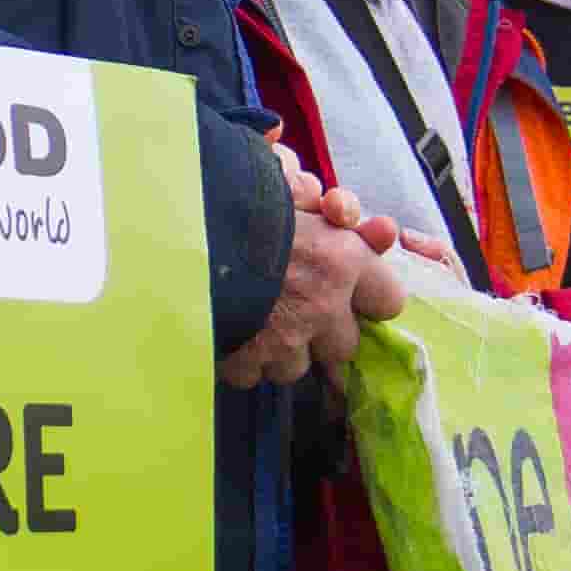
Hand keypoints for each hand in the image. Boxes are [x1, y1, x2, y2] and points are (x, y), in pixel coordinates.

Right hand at [222, 159, 403, 386]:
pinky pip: (256, 375)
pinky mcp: (249, 360)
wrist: (180, 232)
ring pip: (298, 366)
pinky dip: (245, 360)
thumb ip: (338, 213)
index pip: (390, 299)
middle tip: (298, 309)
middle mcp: (323, 305)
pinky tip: (232, 333)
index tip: (356, 294)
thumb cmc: (238, 205)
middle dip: (325, 333)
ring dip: (282, 350)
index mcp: (342, 259)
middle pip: (347, 345)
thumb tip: (383, 230)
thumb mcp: (294, 195)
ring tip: (258, 321)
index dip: (371, 298)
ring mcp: (286, 339)